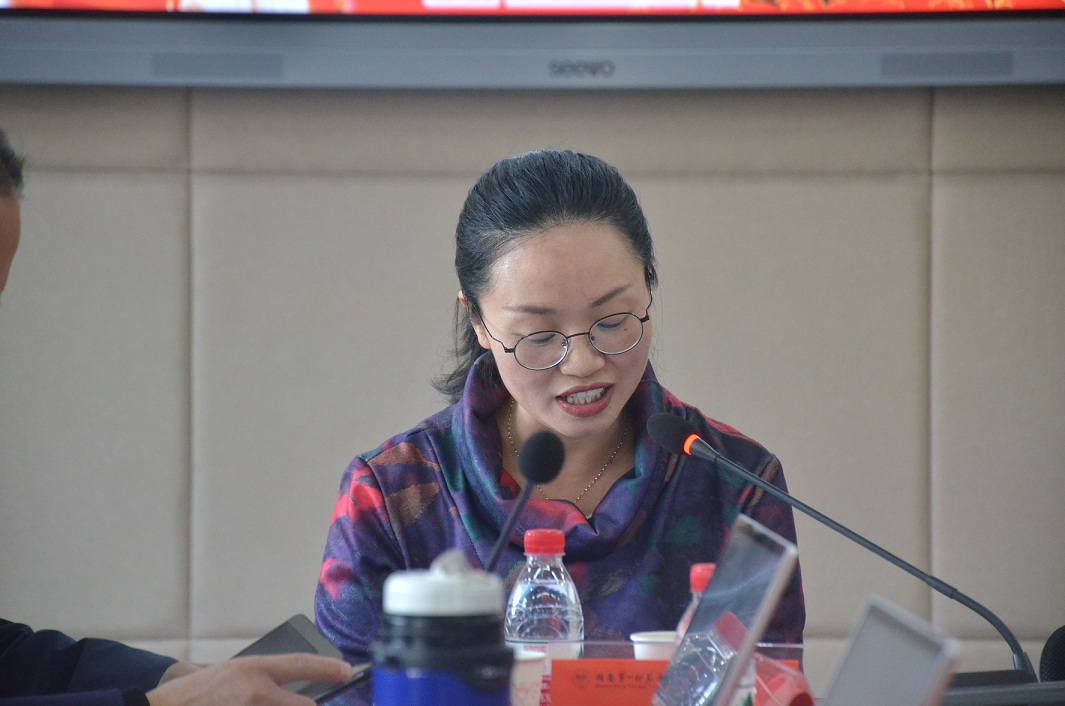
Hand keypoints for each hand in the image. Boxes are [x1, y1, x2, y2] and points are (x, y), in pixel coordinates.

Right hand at [146, 654, 352, 705]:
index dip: (328, 667)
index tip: (347, 669)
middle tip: (310, 705)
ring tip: (259, 704)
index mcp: (250, 669)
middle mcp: (256, 693)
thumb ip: (249, 677)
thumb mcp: (217, 672)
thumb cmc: (185, 695)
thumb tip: (275, 684)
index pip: (300, 665)